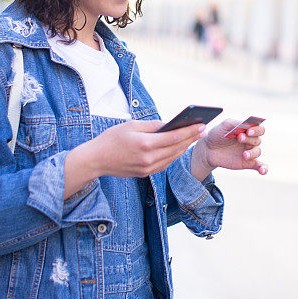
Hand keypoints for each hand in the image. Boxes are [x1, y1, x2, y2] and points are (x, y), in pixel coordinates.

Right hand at [64, 120, 203, 197]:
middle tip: (202, 130)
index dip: (189, 131)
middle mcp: (148, 159)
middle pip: (176, 148)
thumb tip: (170, 124)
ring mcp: (147, 168)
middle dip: (191, 138)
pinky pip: (165, 163)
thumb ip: (152, 125)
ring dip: (184, 147)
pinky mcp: (145, 173)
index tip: (201, 125)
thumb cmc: (111, 139)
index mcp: (144, 144)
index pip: (174, 137)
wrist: (95, 160)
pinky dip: (173, 155)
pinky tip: (179, 147)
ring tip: (193, 137)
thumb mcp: (131, 125)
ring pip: (172, 157)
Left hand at [191, 118, 266, 180]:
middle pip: (257, 140)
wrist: (209, 149)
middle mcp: (251, 140)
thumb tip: (248, 124)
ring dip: (252, 153)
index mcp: (248, 130)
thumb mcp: (225, 125)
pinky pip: (260, 166)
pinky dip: (263, 168)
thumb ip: (237, 123)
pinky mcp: (247, 163)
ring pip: (257, 152)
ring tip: (244, 155)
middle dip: (249, 139)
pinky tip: (262, 171)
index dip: (257, 129)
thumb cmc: (218, 134)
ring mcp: (249, 152)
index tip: (248, 131)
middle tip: (239, 138)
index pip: (259, 128)